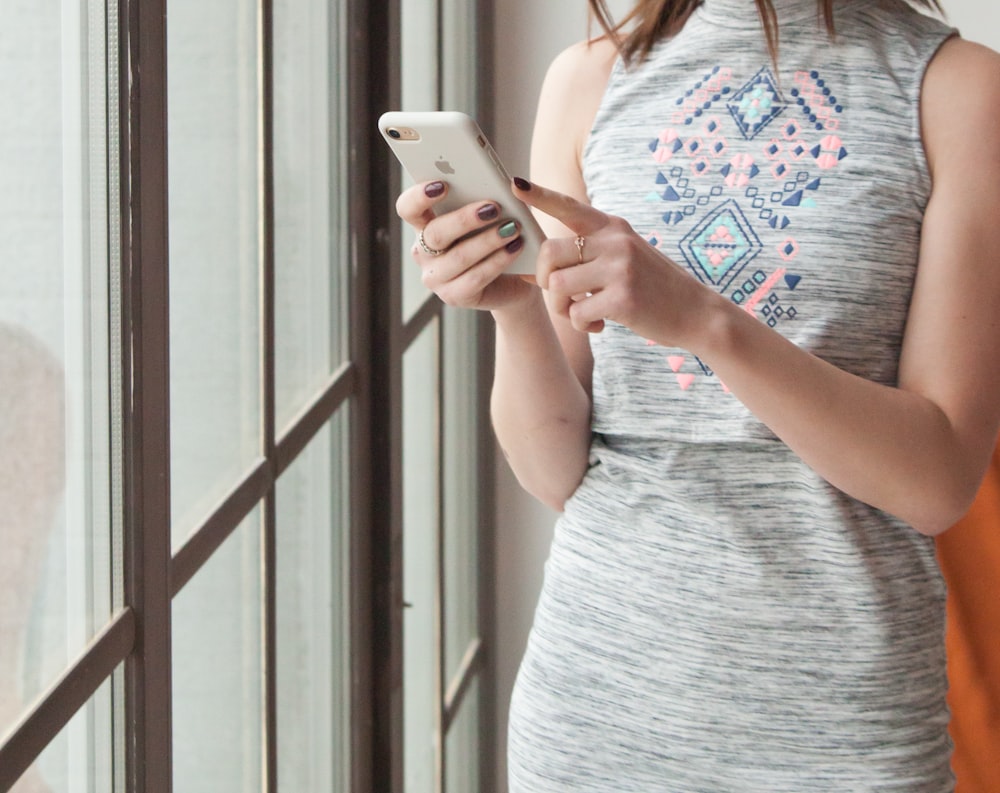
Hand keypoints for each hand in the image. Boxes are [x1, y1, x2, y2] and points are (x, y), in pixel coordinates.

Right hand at [395, 180, 536, 310]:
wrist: (513, 279)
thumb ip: (484, 199)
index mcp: (424, 226)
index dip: (419, 196)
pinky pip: (475, 278)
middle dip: (465, 219)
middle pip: (435, 233)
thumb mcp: (488, 216)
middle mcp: (424, 252)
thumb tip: (503, 182)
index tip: (443, 185)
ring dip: (488, 240)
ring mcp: (436, 278)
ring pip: (458, 256)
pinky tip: (514, 248)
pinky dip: (497, 261)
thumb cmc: (495, 238)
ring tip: (513, 228)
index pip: (408, 208)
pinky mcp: (454, 296)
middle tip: (493, 207)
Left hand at [514, 178, 714, 346]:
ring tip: (581, 313)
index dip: (539, 196)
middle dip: (545, 280)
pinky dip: (581, 325)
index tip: (515, 184)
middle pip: (550, 252)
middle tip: (562, 296)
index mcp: (613, 227)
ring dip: (561, 308)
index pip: (569, 207)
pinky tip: (599, 326)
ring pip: (558, 286)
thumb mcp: (625, 257)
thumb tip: (536, 269)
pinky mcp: (623, 298)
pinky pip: (576, 313)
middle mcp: (615, 241)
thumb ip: (588, 255)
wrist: (695, 312)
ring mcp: (620, 268)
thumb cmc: (652, 288)